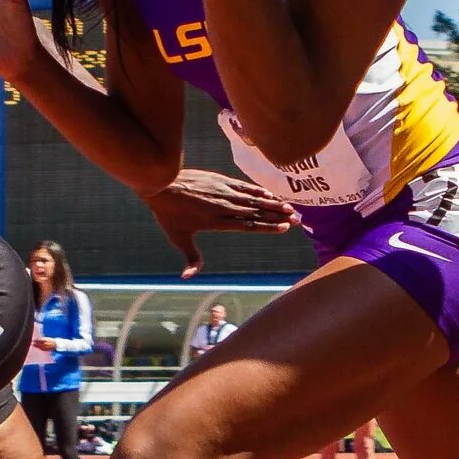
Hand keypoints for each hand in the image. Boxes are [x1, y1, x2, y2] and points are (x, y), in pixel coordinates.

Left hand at [143, 169, 297, 274]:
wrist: (161, 185)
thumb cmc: (169, 214)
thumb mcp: (178, 238)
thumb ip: (190, 257)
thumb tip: (188, 277)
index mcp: (217, 222)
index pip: (248, 225)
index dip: (268, 227)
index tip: (285, 228)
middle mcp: (224, 207)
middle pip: (256, 212)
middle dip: (277, 216)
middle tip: (296, 219)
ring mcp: (223, 192)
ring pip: (253, 199)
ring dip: (272, 203)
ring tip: (289, 208)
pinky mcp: (220, 181)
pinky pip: (243, 186)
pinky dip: (258, 191)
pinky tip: (270, 195)